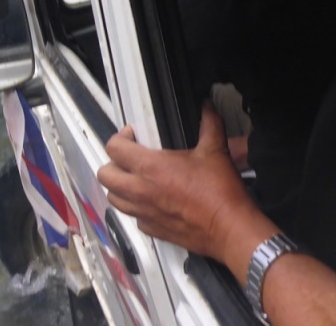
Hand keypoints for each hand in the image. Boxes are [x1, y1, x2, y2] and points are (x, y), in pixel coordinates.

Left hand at [97, 104, 267, 265]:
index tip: (134, 136)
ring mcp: (143, 212)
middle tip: (130, 160)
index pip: (113, 148)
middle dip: (113, 164)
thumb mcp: (215, 151)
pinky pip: (133, 217)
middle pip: (104, 174)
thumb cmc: (221, 191)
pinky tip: (152, 202)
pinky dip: (137, 208)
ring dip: (120, 187)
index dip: (120, 138)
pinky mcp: (152, 230)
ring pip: (113, 198)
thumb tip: (207, 106)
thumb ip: (209, 124)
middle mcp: (139, 190)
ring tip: (136, 180)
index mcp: (149, 167)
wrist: (231, 230)